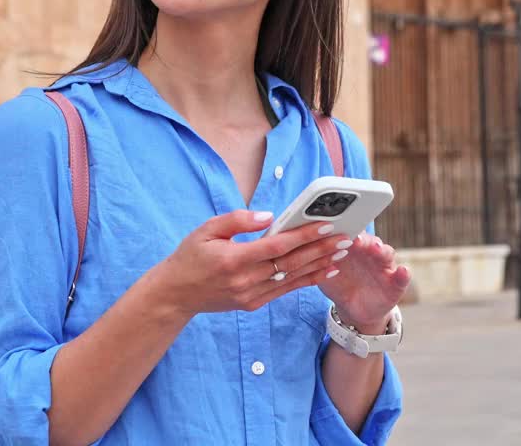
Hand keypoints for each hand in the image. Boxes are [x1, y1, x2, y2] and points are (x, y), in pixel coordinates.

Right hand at [150, 210, 351, 317]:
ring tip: (342, 253)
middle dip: (321, 250)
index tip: (325, 225)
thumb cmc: (190, 256)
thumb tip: (268, 216)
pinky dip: (307, 280)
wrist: (175, 295)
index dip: (303, 236)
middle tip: (345, 238)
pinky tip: (324, 270)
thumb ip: (237, 220)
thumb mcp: (206, 229)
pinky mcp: (253, 304)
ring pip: (293, 279)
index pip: (276, 246)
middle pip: (291, 264)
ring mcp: (250, 295)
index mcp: (233, 259)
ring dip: (320, 266)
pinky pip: (285, 291)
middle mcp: (245, 280)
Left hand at [317, 233, 410, 333]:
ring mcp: (384, 268)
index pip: (353, 234)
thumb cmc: (338, 283)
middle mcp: (371, 253)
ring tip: (378, 249)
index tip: (341, 229)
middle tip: (357, 240)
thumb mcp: (326, 272)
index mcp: (354, 247)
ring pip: (386, 254)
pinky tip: (403, 271)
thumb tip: (305, 248)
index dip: (348, 231)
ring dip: (383, 251)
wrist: (353, 308)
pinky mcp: (395, 284)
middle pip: (370, 241)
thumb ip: (320, 260)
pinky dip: (403, 274)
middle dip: (365, 239)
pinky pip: (401, 278)